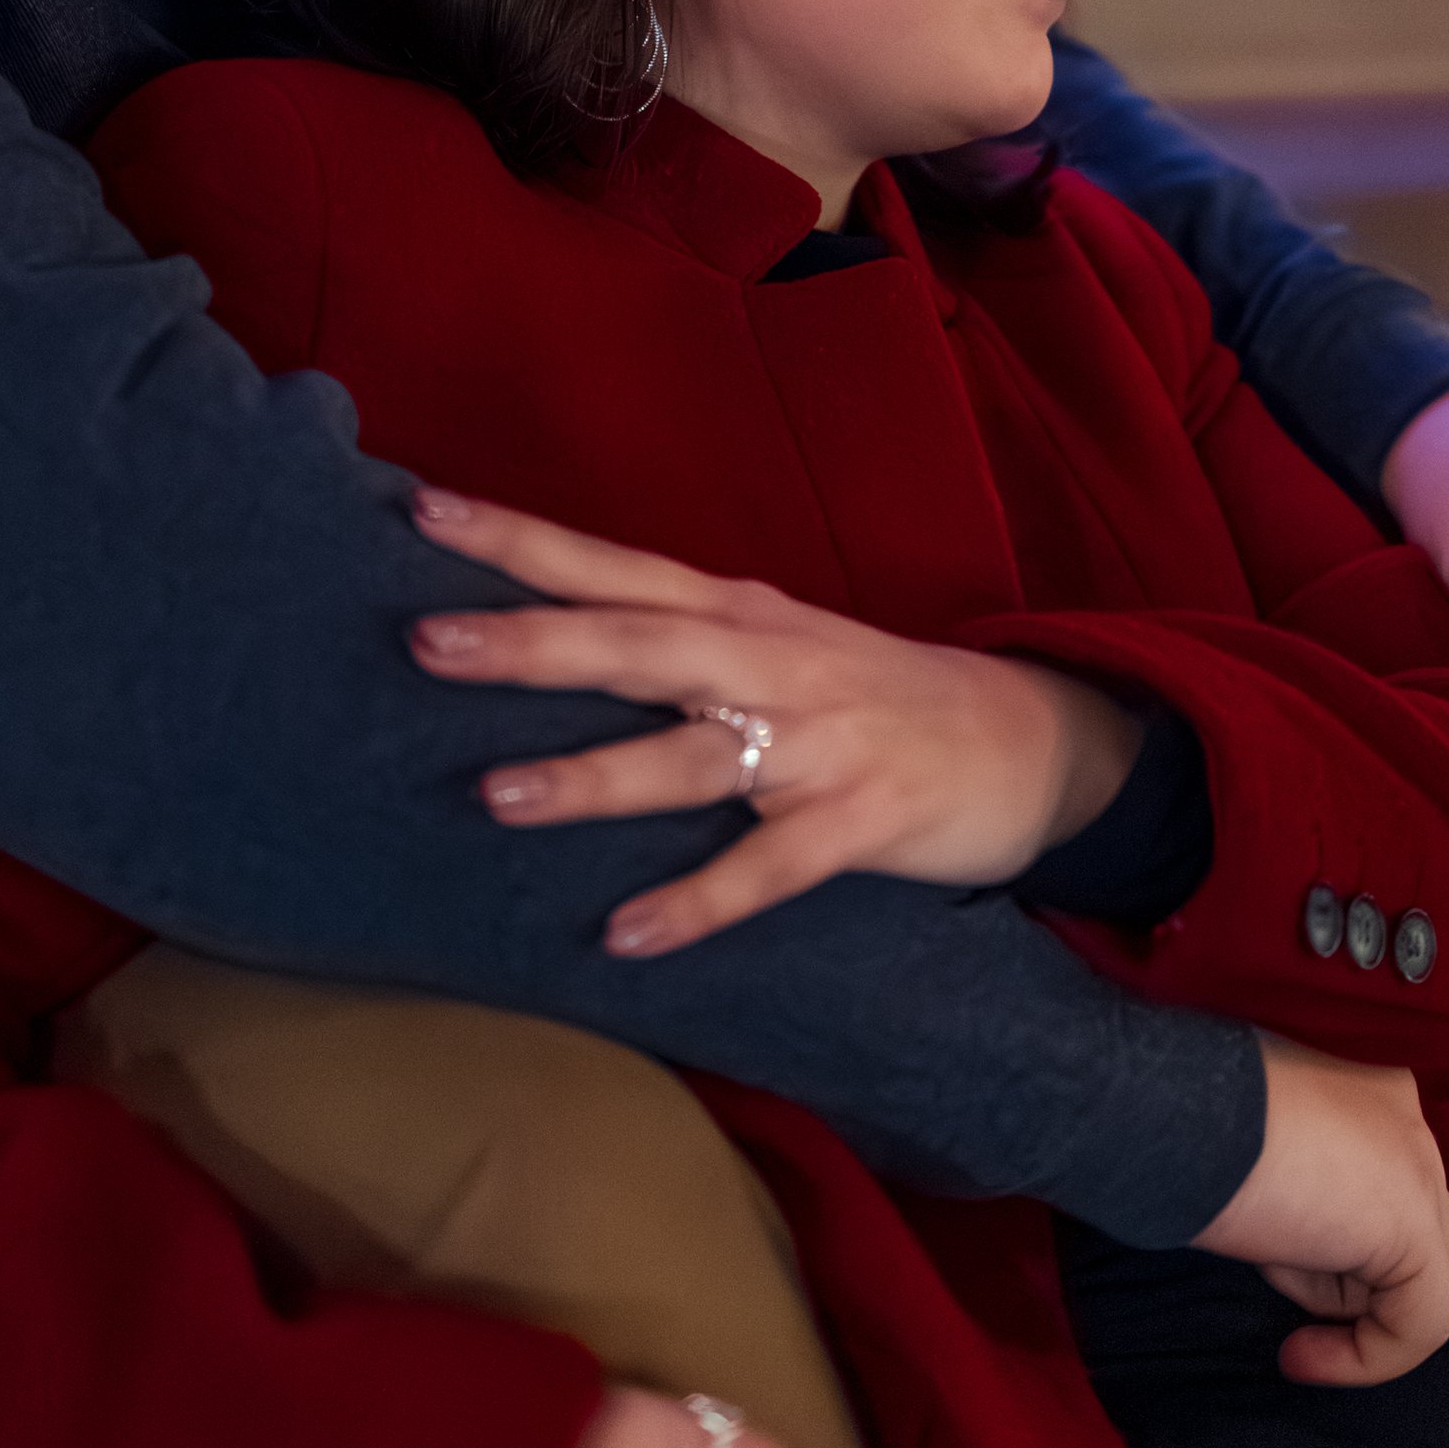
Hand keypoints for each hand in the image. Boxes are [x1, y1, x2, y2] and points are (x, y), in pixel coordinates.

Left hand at [406, 488, 1143, 956]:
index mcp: (735, 612)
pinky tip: (627, 933)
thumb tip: (525, 634)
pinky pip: (768, 868)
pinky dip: (698, 900)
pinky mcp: (861, 821)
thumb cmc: (860, 693)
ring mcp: (817, 742)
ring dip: (595, 777)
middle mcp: (767, 662)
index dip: (520, 540)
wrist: (1024, 739)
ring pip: (691, 757)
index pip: (611, 565)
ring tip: (498, 796)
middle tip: (428, 643)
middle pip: (639, 644)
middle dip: (533, 643)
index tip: (423, 514)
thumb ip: (664, 636)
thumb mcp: (766, 641)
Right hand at [1192, 1036, 1448, 1386]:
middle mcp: (1408, 1117)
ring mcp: (1420, 1171)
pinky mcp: (1416, 1230)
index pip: (1371, 1183)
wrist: (1166, 1109)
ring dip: (1329, 1298)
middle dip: (1333, 1270)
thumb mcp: (1248, 1140)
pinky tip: (1301, 1358)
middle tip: (1265, 1267)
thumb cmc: (1182, 1117)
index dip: (1322, 1237)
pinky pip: (1419, 1324)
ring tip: (1263, 1260)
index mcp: (1366, 1084)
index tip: (1266, 1256)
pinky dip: (1365, 1358)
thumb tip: (1294, 1227)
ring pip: (1406, 1276)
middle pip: (1396, 1231)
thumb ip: (1295, 1169)